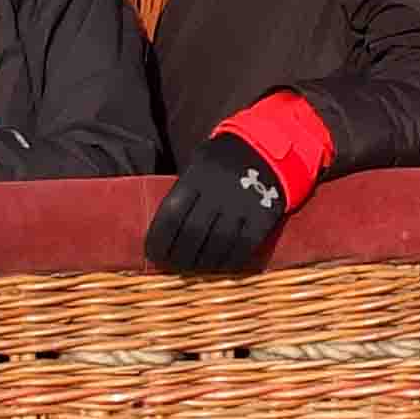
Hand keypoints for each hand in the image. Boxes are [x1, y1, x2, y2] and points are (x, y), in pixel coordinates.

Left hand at [143, 132, 291, 274]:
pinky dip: (228, 262)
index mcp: (198, 176)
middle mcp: (220, 190)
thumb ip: (182, 194)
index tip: (153, 254)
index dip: (158, 240)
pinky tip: (219, 265)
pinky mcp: (263, 216)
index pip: (171, 215)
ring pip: (217, 244)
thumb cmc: (222, 162)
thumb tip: (162, 233)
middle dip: (178, 256)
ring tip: (194, 269)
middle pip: (193, 233)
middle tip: (173, 265)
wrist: (266, 149)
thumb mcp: (198, 165)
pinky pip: (243, 247)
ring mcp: (243, 204)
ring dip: (202, 263)